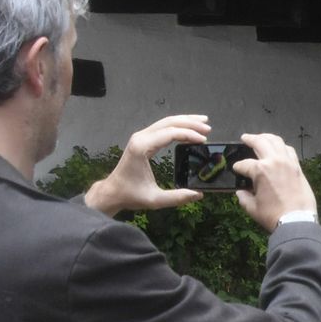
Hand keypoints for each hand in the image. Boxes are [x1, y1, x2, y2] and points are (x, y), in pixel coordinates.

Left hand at [84, 115, 211, 216]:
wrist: (113, 191)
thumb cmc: (130, 195)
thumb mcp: (155, 200)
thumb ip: (177, 197)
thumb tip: (198, 194)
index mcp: (142, 148)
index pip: (170, 133)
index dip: (189, 134)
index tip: (204, 140)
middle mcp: (140, 138)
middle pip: (168, 122)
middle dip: (190, 123)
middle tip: (208, 128)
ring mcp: (140, 137)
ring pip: (165, 122)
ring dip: (185, 121)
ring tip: (203, 123)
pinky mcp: (142, 140)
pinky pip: (162, 127)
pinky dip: (177, 126)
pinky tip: (188, 129)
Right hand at [233, 133, 317, 230]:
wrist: (296, 221)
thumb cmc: (273, 215)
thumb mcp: (252, 208)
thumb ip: (243, 197)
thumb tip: (240, 192)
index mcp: (260, 170)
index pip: (244, 164)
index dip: (238, 167)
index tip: (236, 169)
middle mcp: (274, 161)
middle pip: (260, 142)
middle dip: (250, 139)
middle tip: (245, 138)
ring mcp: (288, 162)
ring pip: (277, 141)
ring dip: (267, 137)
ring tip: (261, 138)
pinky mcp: (298, 167)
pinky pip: (289, 150)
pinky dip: (282, 146)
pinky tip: (278, 148)